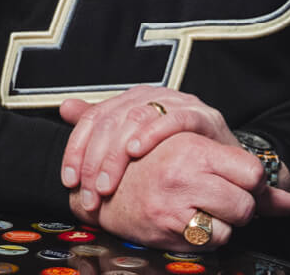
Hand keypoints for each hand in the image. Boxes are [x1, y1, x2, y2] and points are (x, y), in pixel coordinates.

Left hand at [59, 87, 235, 208]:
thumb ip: (101, 125)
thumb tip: (65, 108)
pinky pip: (174, 118)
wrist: (224, 162)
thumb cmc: (176, 154)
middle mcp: (152, 96)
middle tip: (90, 194)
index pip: (93, 117)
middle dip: (95, 160)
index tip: (69, 181)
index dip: (77, 149)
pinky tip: (136, 151)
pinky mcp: (203, 114)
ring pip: (137, 118)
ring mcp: (178, 102)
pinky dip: (152, 133)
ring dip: (116, 154)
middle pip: (112, 120)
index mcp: (131, 100)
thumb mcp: (133, 142)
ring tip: (107, 184)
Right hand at [67, 132, 267, 250]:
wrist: (102, 186)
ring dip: (222, 225)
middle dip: (240, 207)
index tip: (239, 183)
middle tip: (222, 200)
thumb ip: (245, 174)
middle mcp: (185, 174)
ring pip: (229, 228)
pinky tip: (189, 224)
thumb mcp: (194, 154)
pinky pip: (208, 243)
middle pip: (245, 204)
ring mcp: (175, 204)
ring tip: (203, 211)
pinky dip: (205, 239)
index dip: (251, 183)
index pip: (251, 171)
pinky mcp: (167, 230)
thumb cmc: (151, 165)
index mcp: (193, 147)